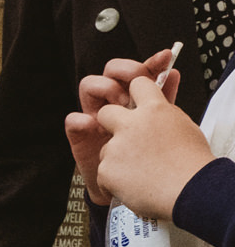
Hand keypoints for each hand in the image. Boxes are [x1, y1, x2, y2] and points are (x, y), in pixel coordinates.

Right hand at [69, 51, 180, 205]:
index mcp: (135, 97)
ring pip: (89, 86)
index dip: (150, 63)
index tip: (164, 59)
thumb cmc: (147, 157)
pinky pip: (73, 120)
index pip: (138, 72)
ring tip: (119, 105)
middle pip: (111, 71)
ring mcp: (96, 116)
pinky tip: (95, 124)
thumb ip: (165, 99)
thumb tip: (174, 73)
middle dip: (124, 71)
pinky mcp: (80, 136)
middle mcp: (113, 102)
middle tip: (137, 84)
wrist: (135, 187)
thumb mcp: (160, 125)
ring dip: (105, 90)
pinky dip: (82, 119)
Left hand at [91, 72, 216, 220]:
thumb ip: (166, 113)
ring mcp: (116, 146)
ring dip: (117, 158)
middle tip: (123, 137)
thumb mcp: (184, 126)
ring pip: (106, 147)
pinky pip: (104, 171)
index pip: (137, 83)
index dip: (134, 91)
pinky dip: (115, 180)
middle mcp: (131, 123)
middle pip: (106, 112)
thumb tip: (160, 103)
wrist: (189, 190)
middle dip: (110, 122)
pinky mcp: (105, 168)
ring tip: (141, 171)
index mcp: (155, 109)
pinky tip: (134, 184)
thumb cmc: (191, 162)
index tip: (133, 99)